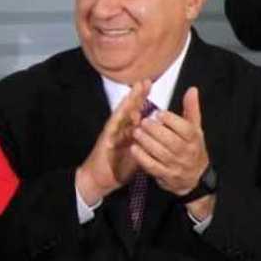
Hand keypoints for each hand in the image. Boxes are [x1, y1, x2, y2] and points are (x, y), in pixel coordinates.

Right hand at [76, 80, 149, 205]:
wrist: (100, 179)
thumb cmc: (118, 167)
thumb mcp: (137, 153)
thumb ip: (146, 142)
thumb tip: (160, 135)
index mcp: (127, 131)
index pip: (136, 112)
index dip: (143, 99)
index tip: (150, 86)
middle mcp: (119, 129)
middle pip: (129, 108)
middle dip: (138, 95)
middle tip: (146, 81)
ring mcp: (112, 133)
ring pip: (122, 113)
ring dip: (130, 101)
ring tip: (138, 89)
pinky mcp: (106, 140)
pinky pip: (114, 126)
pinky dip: (121, 117)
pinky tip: (128, 109)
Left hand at [130, 86, 213, 219]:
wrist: (195, 178)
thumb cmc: (192, 147)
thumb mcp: (194, 128)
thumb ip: (191, 109)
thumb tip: (192, 89)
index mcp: (194, 139)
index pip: (185, 129)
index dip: (171, 120)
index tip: (158, 112)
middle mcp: (187, 153)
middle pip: (172, 141)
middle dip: (156, 130)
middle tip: (143, 121)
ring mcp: (176, 166)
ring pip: (161, 154)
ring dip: (147, 142)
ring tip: (135, 131)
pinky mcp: (166, 176)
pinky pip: (153, 167)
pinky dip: (142, 158)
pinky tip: (133, 148)